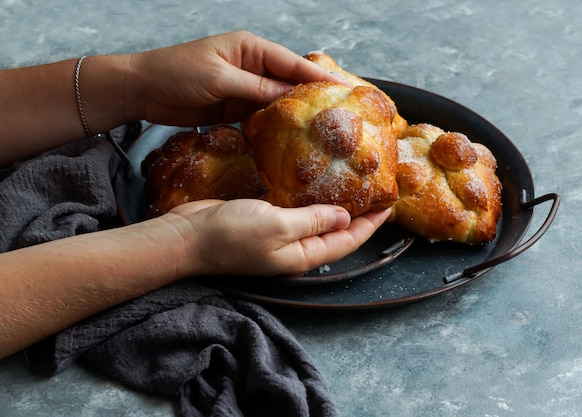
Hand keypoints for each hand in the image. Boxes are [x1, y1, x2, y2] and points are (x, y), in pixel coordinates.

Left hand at [130, 31, 342, 126]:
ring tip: (321, 127)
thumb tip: (290, 95)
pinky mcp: (236, 108)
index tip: (343, 86)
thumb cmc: (177, 72)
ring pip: (277, 101)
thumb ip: (256, 88)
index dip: (318, 75)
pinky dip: (274, 125)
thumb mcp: (219, 78)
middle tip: (340, 111)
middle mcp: (252, 66)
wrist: (144, 90)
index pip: (292, 62)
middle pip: (290, 81)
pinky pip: (262, 116)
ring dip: (294, 113)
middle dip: (312, 95)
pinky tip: (289, 137)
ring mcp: (245, 88)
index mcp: (250, 48)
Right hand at [164, 199, 390, 276]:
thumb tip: (344, 217)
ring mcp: (279, 235)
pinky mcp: (265, 219)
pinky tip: (314, 181)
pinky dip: (309, 196)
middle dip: (357, 213)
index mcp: (303, 255)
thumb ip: (314, 221)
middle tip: (375, 189)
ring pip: (316, 218)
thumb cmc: (231, 235)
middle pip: (335, 231)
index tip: (389, 204)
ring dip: (334, 202)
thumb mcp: (278, 227)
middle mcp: (295, 247)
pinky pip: (295, 209)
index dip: (370, 224)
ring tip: (352, 181)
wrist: (187, 236)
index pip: (347, 240)